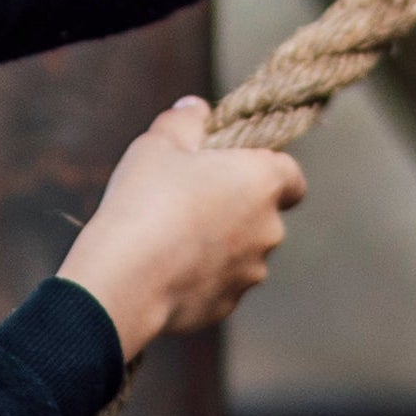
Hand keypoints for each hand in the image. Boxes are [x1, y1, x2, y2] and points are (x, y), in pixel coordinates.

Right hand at [60, 97, 304, 361]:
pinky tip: (162, 272)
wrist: (123, 280)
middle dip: (235, 210)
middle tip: (187, 202)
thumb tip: (196, 108)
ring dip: (218, 246)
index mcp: (264, 181)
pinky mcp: (226, 306)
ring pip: (241, 254)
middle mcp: (270, 230)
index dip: (265, 170)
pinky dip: (199, 279)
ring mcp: (250, 273)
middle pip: (263, 215)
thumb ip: (186, 119)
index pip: (292, 175)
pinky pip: (218, 286)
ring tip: (169, 240)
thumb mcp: (159, 142)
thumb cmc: (146, 201)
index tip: (232, 170)